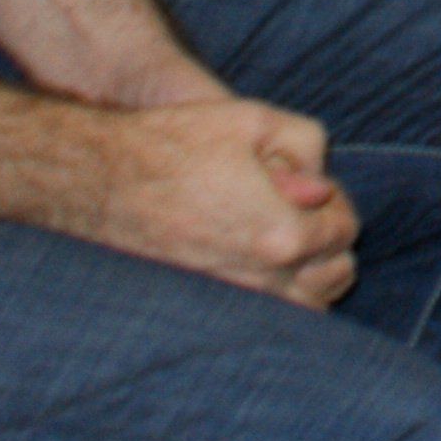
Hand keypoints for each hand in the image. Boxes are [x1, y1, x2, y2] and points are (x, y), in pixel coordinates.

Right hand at [76, 98, 360, 308]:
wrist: (96, 181)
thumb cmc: (172, 145)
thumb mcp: (253, 119)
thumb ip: (305, 146)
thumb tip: (318, 187)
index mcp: (280, 234)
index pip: (344, 231)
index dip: (335, 202)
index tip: (309, 186)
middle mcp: (260, 279)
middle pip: (335, 276)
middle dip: (331, 242)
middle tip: (304, 212)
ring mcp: (230, 301)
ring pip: (305, 309)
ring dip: (311, 275)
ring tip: (286, 239)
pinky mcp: (202, 310)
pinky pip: (264, 320)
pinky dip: (279, 300)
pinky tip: (260, 265)